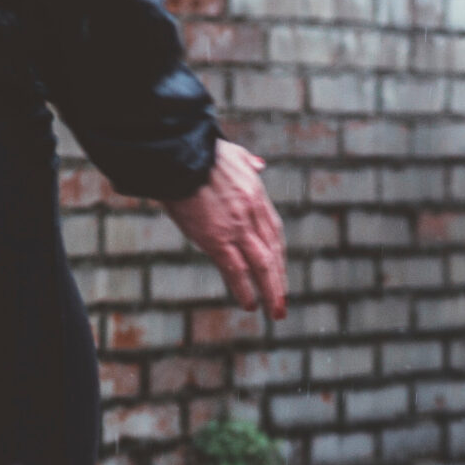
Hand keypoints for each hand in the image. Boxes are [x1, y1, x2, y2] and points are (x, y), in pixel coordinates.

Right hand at [161, 140, 286, 321]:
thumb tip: (259, 165)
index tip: (280, 272)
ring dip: (271, 292)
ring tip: (275, 312)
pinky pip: (236, 271)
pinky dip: (244, 290)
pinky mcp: (217, 239)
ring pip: (262, 266)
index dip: (278, 255)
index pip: (274, 232)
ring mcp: (236, 228)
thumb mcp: (232, 152)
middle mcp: (252, 214)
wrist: (181, 154)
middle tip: (283, 305)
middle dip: (280, 281)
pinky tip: (249, 304)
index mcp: (256, 194)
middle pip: (273, 253)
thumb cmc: (199, 152)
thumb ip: (247, 162)